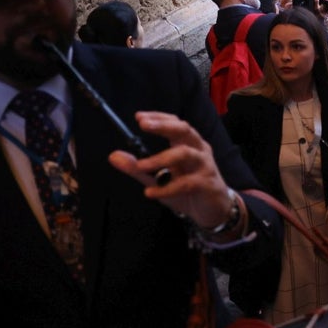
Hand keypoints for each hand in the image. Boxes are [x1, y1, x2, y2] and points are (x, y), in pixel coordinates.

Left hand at [109, 111, 238, 230]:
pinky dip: (167, 188)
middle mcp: (198, 150)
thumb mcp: (159, 179)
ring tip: (142, 165)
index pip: (175, 123)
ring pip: (185, 153)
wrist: (214, 211)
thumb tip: (114, 156)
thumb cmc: (188, 190)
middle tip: (143, 125)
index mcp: (188, 144)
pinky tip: (151, 193)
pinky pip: (186, 183)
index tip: (139, 117)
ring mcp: (204, 165)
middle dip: (164, 126)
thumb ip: (138, 168)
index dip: (159, 118)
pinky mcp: (207, 183)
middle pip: (184, 130)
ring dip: (161, 158)